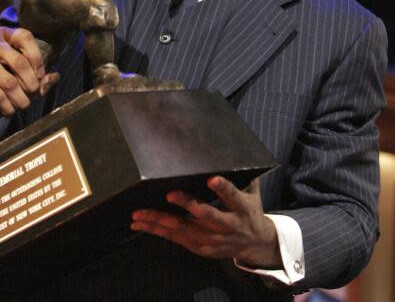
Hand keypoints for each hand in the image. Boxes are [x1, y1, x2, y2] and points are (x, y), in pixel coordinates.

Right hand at [0, 27, 59, 115]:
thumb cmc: (5, 69)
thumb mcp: (22, 65)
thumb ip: (40, 72)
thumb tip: (55, 77)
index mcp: (5, 34)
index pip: (25, 38)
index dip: (37, 58)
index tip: (42, 75)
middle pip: (19, 63)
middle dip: (31, 83)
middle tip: (35, 93)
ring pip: (9, 83)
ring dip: (21, 98)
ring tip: (25, 104)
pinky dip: (7, 106)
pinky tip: (11, 109)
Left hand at [131, 176, 281, 268]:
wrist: (254, 243)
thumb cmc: (249, 209)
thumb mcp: (252, 191)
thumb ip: (243, 172)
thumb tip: (234, 148)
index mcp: (241, 207)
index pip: (232, 196)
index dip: (222, 188)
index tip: (212, 180)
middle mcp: (227, 225)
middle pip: (206, 215)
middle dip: (188, 204)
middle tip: (170, 194)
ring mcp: (212, 238)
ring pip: (184, 229)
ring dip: (161, 220)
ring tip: (140, 212)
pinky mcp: (200, 247)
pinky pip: (176, 238)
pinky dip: (157, 231)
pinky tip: (141, 224)